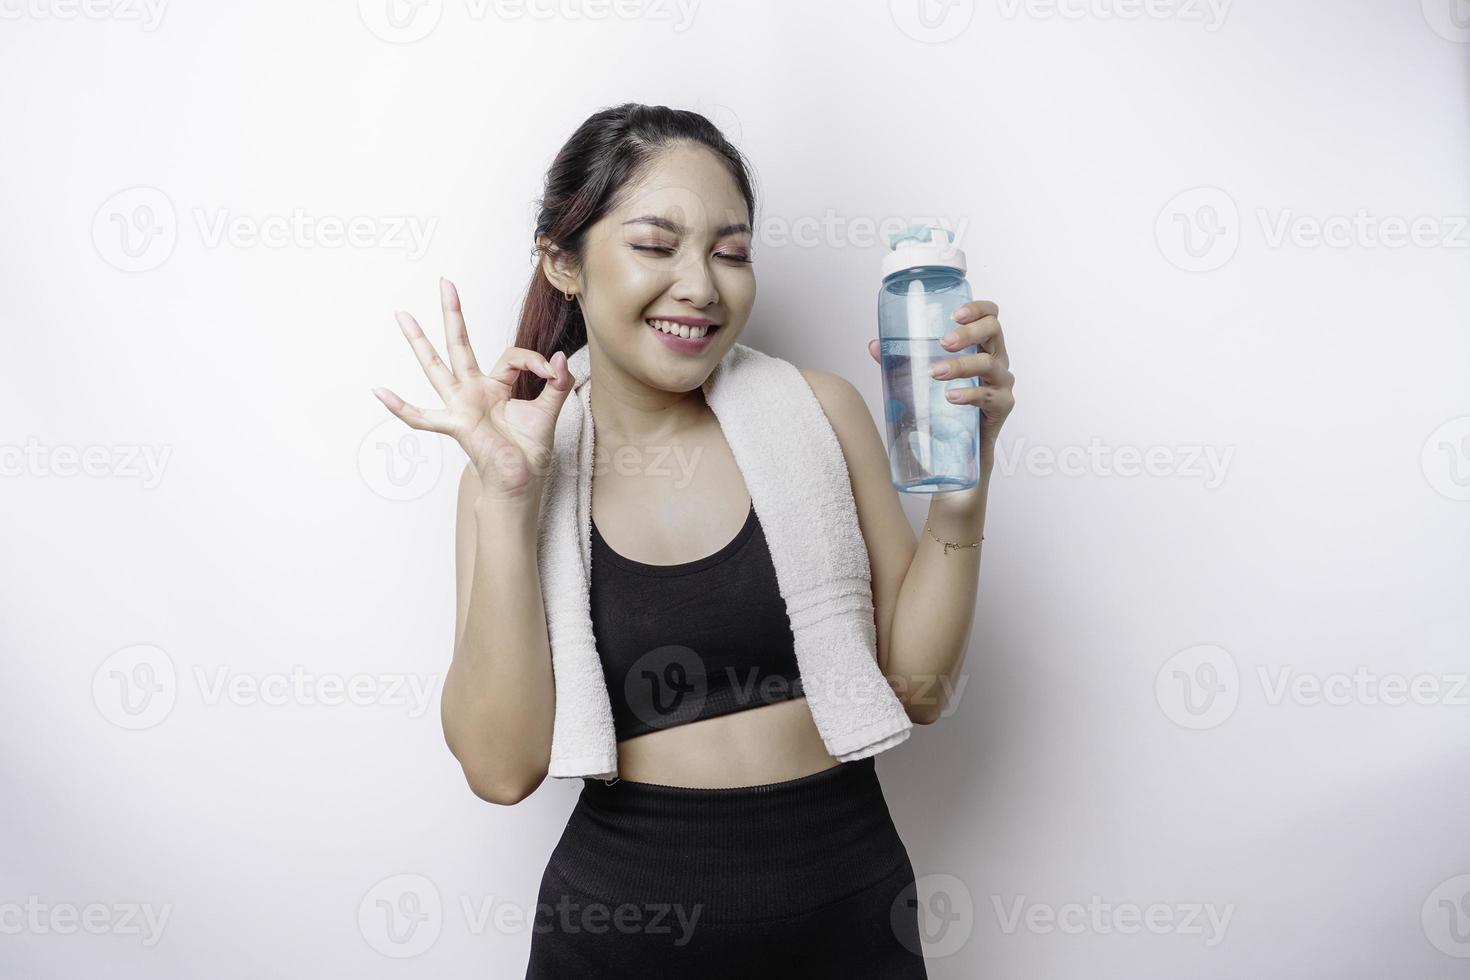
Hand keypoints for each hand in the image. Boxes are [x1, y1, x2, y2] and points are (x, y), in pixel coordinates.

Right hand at [372, 277, 572, 500]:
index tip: (551, 373)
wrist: (521, 481)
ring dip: (419, 342)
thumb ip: (557, 384)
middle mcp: (473, 391)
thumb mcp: (548, 412)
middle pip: (459, 345)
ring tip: (402, 315)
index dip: (536, 361)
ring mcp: (460, 406)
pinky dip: (401, 407)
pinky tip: (379, 392)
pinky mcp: (456, 424)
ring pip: (436, 367)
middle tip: (445, 283)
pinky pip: (423, 417)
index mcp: (495, 387)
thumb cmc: (529, 451)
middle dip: (452, 314)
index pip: (512, 357)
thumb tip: (560, 359)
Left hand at [868, 299, 1015, 471]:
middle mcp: (996, 360)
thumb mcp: (922, 379)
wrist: (957, 450)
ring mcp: (1002, 383)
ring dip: (961, 365)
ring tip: (935, 373)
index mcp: (981, 346)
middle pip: (993, 331)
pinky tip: (950, 397)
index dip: (977, 308)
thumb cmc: (943, 406)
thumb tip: (873, 345)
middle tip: (943, 343)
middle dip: (968, 333)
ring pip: (989, 363)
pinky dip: (968, 395)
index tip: (954, 314)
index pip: (990, 315)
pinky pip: (989, 396)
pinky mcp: (1003, 406)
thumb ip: (901, 361)